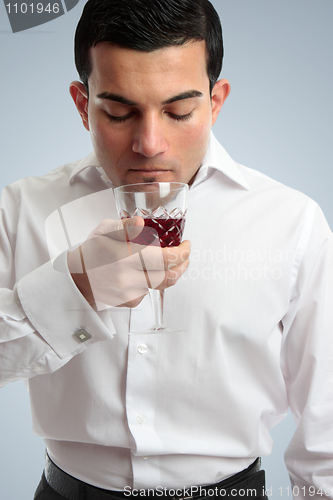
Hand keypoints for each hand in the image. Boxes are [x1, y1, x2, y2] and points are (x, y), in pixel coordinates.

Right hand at [68, 217, 190, 307]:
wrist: (76, 278)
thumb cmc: (92, 251)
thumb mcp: (104, 231)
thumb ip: (124, 227)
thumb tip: (140, 223)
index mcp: (124, 256)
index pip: (165, 258)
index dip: (182, 253)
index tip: (186, 245)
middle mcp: (128, 277)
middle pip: (168, 275)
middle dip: (181, 264)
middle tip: (185, 254)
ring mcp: (129, 293)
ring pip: (161, 284)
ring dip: (170, 273)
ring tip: (170, 262)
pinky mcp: (128, 303)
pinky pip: (149, 292)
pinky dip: (152, 282)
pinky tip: (146, 272)